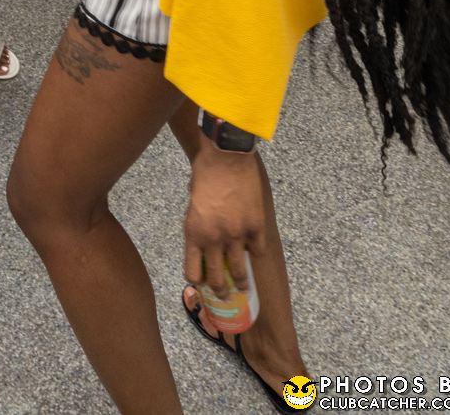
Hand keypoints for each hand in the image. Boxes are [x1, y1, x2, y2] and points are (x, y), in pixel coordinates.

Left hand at [184, 138, 264, 296]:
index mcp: (194, 233)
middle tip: (225, 295)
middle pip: (217, 279)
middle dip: (221, 292)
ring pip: (240, 271)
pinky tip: (253, 251)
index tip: (201, 284)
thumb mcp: (193, 203)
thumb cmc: (205, 172)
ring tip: (244, 286)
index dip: (197, 282)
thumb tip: (204, 239)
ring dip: (242, 282)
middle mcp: (214, 239)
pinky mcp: (255, 226)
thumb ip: (198, 224)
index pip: (192, 272)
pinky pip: (257, 250)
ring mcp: (236, 235)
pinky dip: (255, 252)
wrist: (226, 155)